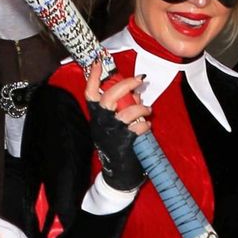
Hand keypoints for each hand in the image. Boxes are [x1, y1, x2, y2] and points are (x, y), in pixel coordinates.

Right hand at [84, 58, 151, 189]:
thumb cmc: (117, 146)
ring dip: (140, 107)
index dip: (92, 77)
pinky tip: (147, 126)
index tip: (97, 61)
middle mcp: (101, 123)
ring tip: (147, 109)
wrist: (118, 176)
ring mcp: (112, 133)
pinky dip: (145, 124)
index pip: (90, 94)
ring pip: (125, 112)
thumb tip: (135, 93)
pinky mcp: (124, 143)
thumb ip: (122, 107)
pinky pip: (137, 128)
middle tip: (139, 79)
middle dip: (125, 85)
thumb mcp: (114, 125)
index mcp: (97, 117)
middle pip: (108, 98)